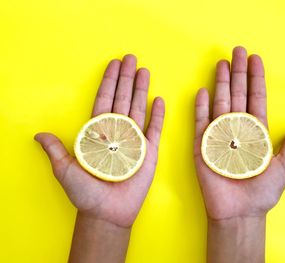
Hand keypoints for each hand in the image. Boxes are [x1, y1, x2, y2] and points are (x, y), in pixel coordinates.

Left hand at [35, 55, 164, 227]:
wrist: (106, 213)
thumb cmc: (85, 193)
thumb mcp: (65, 170)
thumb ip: (55, 150)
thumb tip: (38, 135)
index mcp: (98, 133)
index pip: (104, 101)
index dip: (108, 82)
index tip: (113, 64)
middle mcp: (117, 132)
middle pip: (123, 99)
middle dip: (127, 78)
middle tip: (131, 58)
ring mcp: (135, 140)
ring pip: (139, 108)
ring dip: (141, 89)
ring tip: (145, 71)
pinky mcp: (149, 151)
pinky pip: (154, 129)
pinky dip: (158, 114)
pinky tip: (158, 99)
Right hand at [194, 46, 284, 220]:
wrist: (239, 212)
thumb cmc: (261, 193)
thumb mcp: (283, 168)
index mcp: (256, 132)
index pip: (256, 98)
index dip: (256, 79)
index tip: (255, 59)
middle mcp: (237, 129)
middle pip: (238, 95)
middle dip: (238, 72)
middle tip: (236, 51)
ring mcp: (219, 135)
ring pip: (220, 103)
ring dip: (221, 83)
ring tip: (222, 64)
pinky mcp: (203, 145)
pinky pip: (201, 122)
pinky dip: (201, 107)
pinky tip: (203, 91)